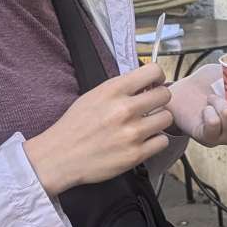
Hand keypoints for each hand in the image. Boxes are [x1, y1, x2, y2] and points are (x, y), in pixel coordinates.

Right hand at [24, 63, 173, 194]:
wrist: (59, 156)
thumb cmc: (74, 127)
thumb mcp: (94, 95)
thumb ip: (120, 88)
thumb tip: (146, 83)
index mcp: (113, 91)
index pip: (153, 71)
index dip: (158, 77)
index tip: (154, 84)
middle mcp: (124, 109)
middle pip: (165, 94)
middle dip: (160, 100)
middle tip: (151, 107)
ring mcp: (132, 133)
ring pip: (167, 118)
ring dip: (158, 121)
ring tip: (145, 125)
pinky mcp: (136, 154)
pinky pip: (163, 141)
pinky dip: (155, 141)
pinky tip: (143, 140)